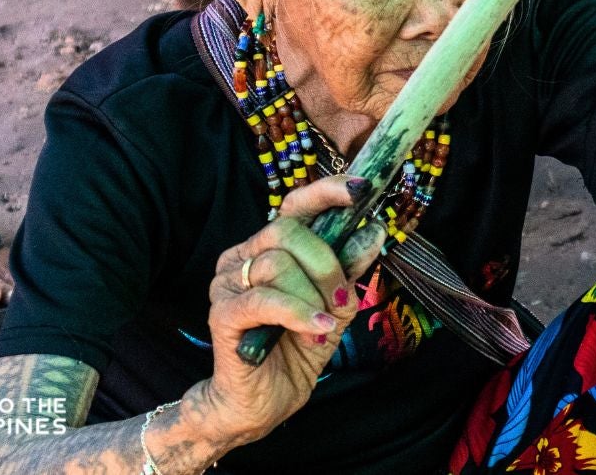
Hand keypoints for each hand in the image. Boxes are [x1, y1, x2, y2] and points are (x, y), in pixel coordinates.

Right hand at [198, 176, 385, 445]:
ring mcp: (227, 285)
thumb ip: (350, 270)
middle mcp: (242, 258)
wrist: (262, 405)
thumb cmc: (295, 350)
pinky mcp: (222, 315)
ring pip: (277, 264)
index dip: (326, 192)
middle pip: (287, 231)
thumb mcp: (335, 307)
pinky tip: (316, 330)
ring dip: (313, 297)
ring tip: (323, 326)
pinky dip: (298, 313)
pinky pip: (264, 300)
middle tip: (341, 299)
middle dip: (326, 263)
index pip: (293, 206)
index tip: (361, 189)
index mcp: (267, 248)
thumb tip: (373, 230)